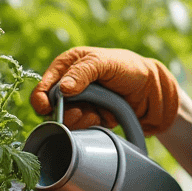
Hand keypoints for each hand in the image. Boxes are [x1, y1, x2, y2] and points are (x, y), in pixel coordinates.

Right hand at [30, 47, 179, 135]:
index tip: (46, 108)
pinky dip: (88, 125)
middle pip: (51, 107)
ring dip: (77, 120)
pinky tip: (101, 119)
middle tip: (78, 113)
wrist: (151, 89)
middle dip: (63, 113)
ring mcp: (80, 102)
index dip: (41, 98)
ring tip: (94, 114)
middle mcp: (70, 84)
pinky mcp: (90, 116)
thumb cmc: (128, 67)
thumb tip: (62, 89)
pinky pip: (81, 127)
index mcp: (68, 66)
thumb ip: (82, 72)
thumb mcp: (104, 63)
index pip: (44, 85)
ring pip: (66, 119)